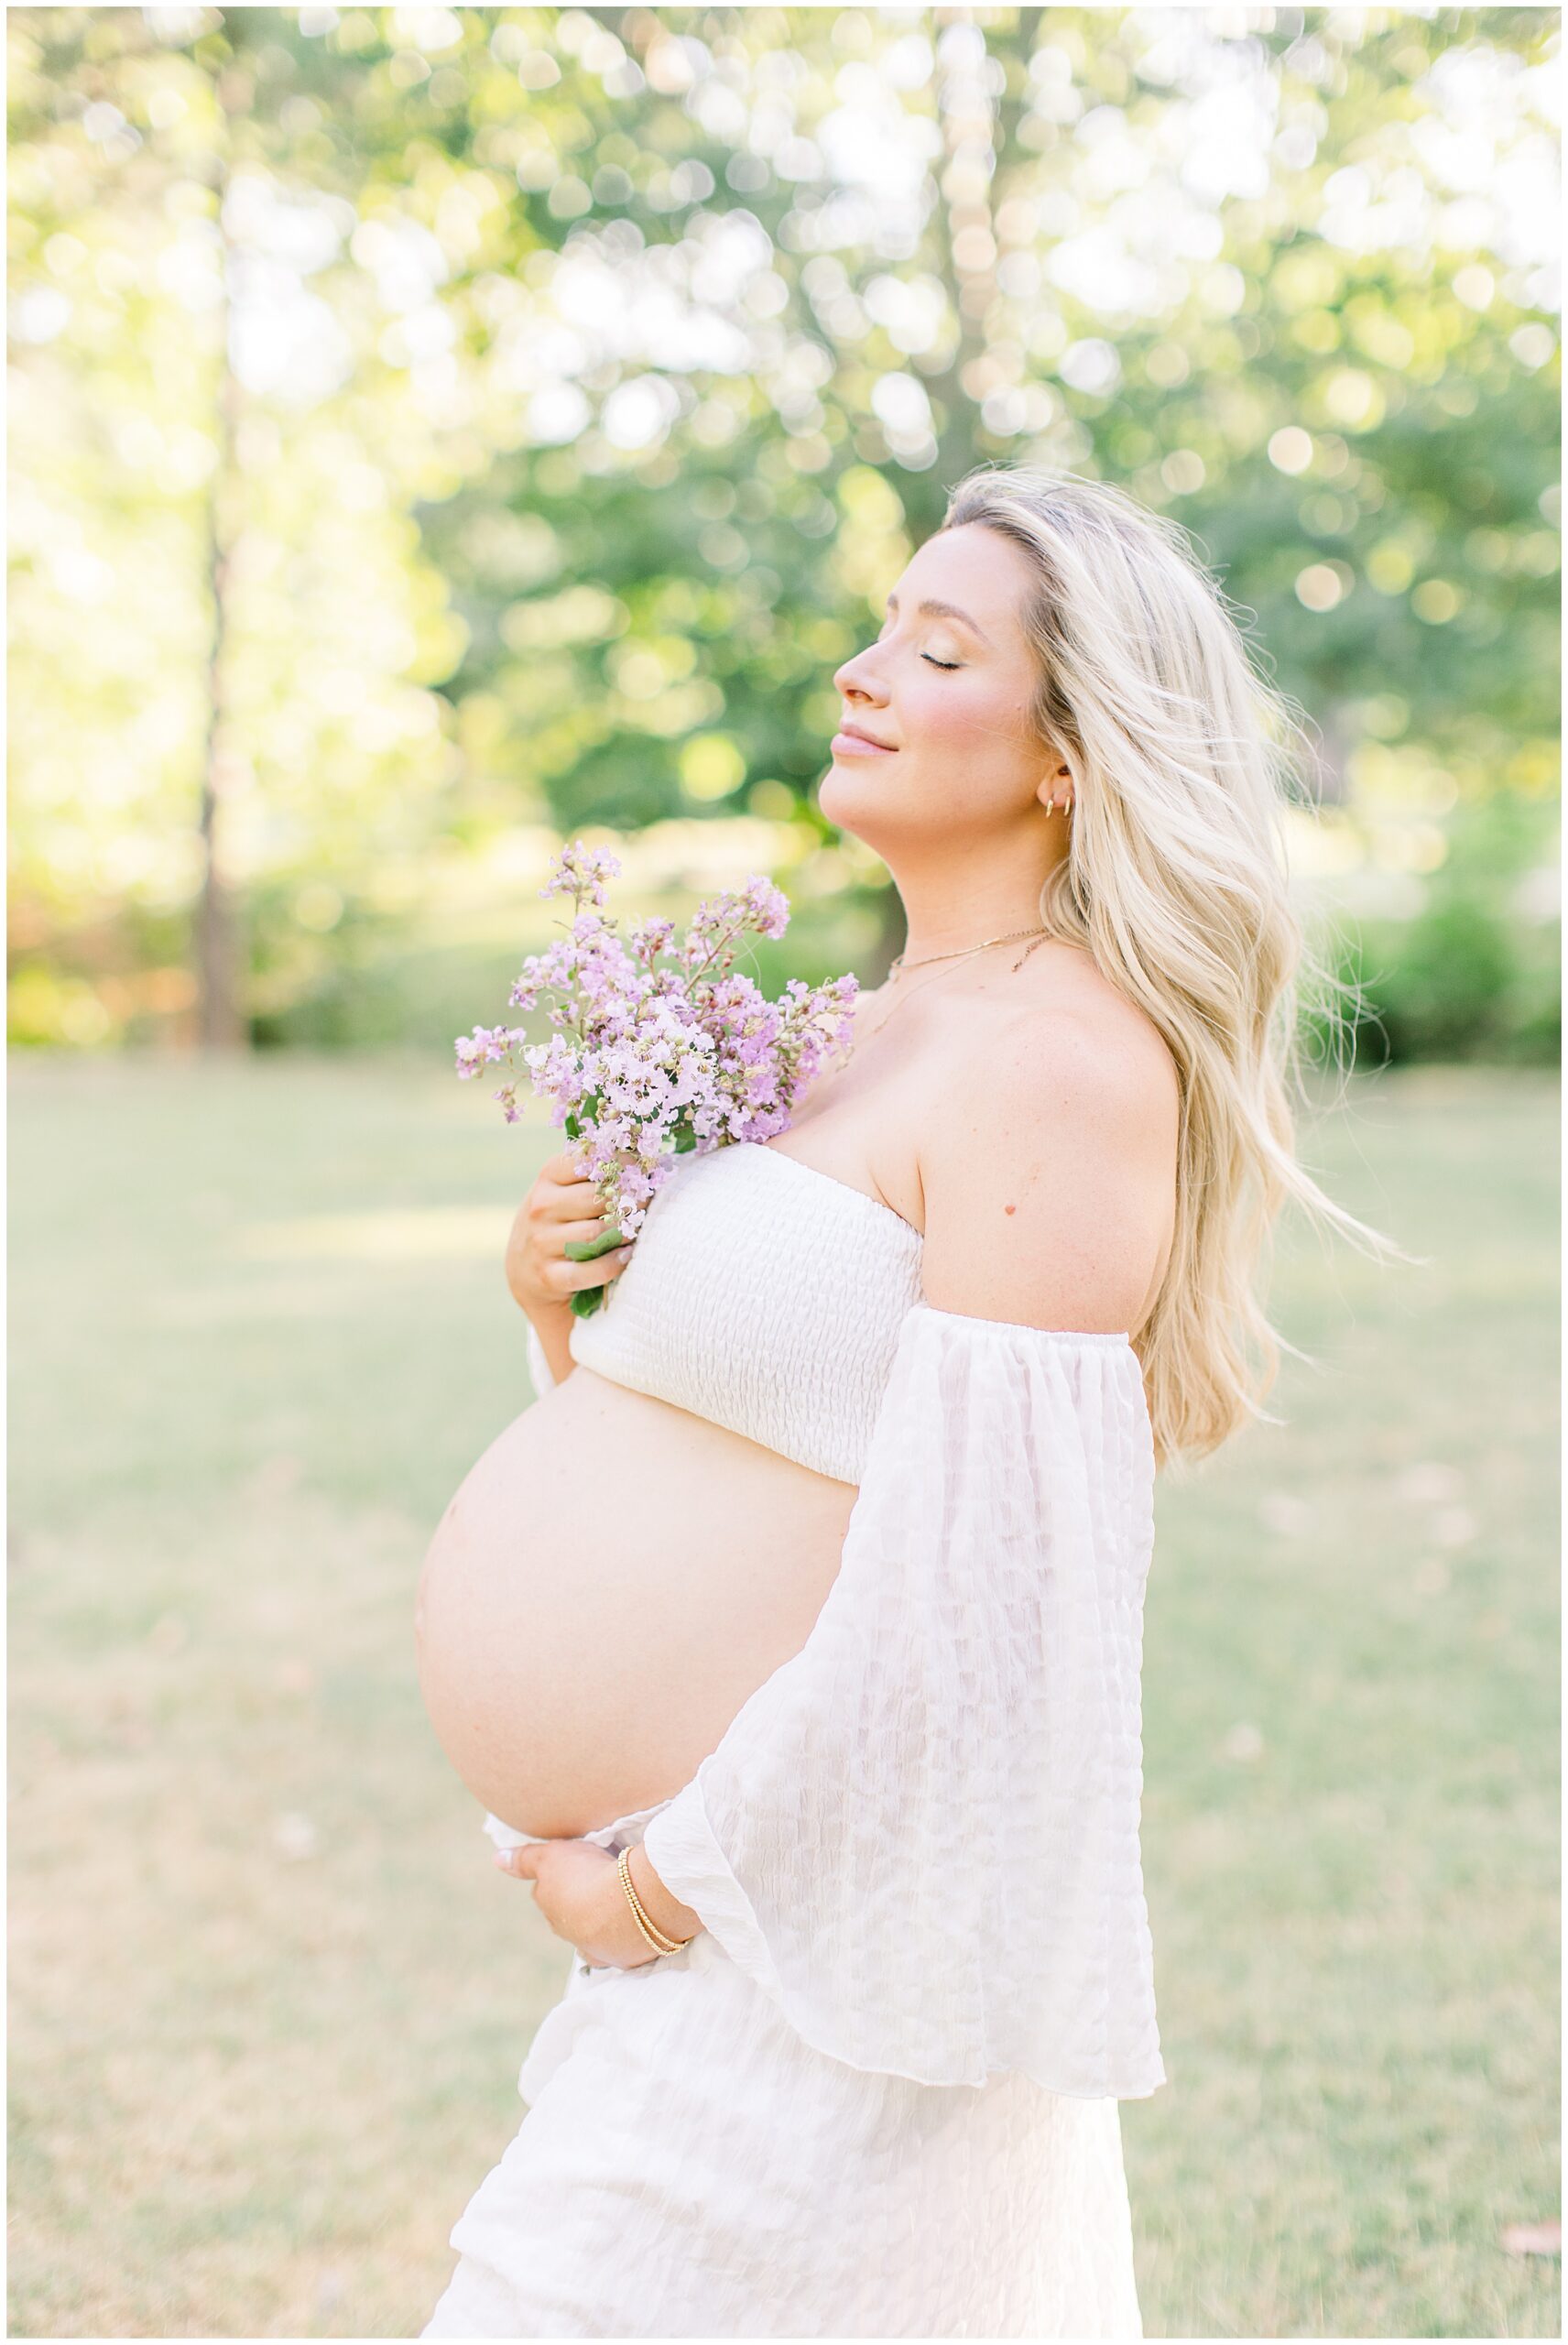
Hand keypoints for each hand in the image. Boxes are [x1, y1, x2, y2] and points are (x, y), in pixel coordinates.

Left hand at [494, 1837, 665, 1970]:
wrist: (628, 1906)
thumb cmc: (587, 1875)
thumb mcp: (551, 1856)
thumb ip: (524, 1860)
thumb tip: (496, 1860)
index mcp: (550, 1908)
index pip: (546, 1893)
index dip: (559, 1878)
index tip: (574, 1868)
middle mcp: (568, 1932)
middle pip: (568, 1916)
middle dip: (577, 1903)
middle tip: (596, 1882)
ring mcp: (594, 1948)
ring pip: (592, 1934)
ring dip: (600, 1921)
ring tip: (617, 1902)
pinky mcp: (620, 1957)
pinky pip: (616, 1947)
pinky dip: (619, 1938)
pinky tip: (627, 1928)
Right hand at [505, 1149, 634, 1316]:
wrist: (524, 1268)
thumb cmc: (557, 1219)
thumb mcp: (563, 1188)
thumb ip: (593, 1173)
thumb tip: (640, 1157)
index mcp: (548, 1178)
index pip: (586, 1161)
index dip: (619, 1163)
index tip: (639, 1169)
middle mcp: (541, 1208)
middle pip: (595, 1198)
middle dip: (627, 1200)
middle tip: (645, 1202)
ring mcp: (542, 1242)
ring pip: (595, 1234)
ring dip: (623, 1232)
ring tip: (636, 1229)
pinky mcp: (549, 1275)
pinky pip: (589, 1270)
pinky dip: (612, 1263)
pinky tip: (625, 1256)